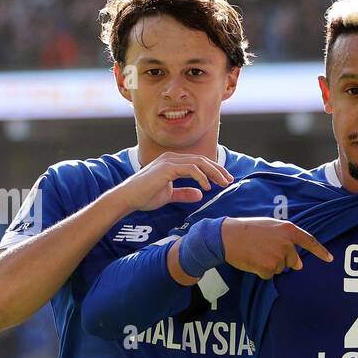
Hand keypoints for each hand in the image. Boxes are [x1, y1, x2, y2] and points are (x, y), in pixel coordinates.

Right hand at [115, 151, 233, 211]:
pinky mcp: (167, 168)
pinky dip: (202, 177)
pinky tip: (207, 187)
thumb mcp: (169, 195)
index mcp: (172, 162)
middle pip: (202, 160)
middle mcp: (171, 158)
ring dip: (213, 173)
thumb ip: (184, 193)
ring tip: (223, 184)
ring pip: (199, 162)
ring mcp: (169, 161)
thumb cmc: (145, 197)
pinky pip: (190, 169)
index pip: (198, 163)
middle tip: (229, 181)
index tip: (225, 181)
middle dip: (218, 170)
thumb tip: (201, 194)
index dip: (213, 171)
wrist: (128, 199)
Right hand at [219, 217, 333, 279]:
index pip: (309, 241)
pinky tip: (252, 260)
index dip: (320, 251)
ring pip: (280, 268)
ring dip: (269, 264)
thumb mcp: (270, 227)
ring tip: (256, 252)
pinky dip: (261, 271)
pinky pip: (269, 275)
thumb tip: (299, 265)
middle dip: (281, 259)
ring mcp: (278, 256)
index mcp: (288, 229)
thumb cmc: (248, 230)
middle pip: (292, 260)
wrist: (227, 236)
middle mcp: (287, 243)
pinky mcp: (269, 267)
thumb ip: (287, 242)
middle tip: (263, 249)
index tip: (330, 259)